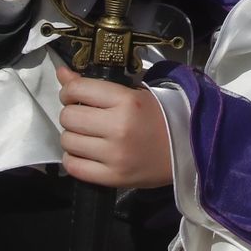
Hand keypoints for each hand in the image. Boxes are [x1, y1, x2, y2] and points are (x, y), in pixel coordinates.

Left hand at [56, 65, 172, 188]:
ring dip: (72, 136)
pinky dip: (74, 159)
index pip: (78, 89)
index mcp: (126, 101)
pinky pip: (74, 167)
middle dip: (70, 114)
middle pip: (68, 117)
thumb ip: (95, 85)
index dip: (69, 91)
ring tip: (87, 136)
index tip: (74, 95)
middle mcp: (118, 127)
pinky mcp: (113, 177)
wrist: (188, 149)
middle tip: (83, 116)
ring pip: (67, 141)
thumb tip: (61, 73)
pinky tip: (86, 153)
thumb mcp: (132, 94)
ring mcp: (114, 155)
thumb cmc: (160, 117)